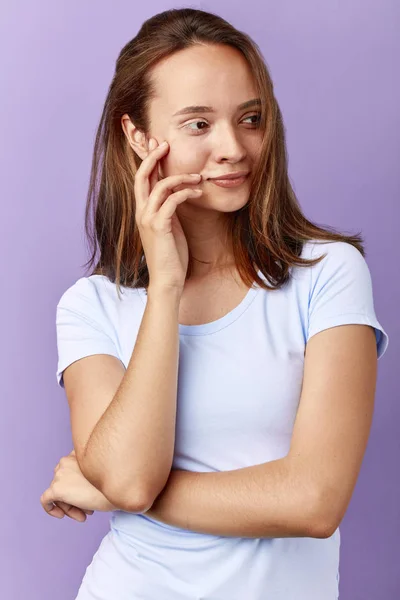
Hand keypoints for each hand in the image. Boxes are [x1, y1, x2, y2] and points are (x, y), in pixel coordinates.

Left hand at [40, 451, 114, 521]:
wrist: (118, 489)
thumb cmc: (114, 483)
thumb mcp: (100, 473)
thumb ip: (86, 474)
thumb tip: (78, 488)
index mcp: (76, 453)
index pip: (69, 470)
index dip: (77, 485)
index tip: (88, 496)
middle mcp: (66, 460)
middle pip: (62, 482)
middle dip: (73, 497)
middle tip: (88, 509)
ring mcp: (60, 474)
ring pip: (56, 493)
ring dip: (70, 506)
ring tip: (84, 514)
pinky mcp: (56, 489)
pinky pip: (45, 500)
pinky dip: (50, 509)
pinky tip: (61, 515)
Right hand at [134, 137, 202, 291]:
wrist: (167, 279)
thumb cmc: (171, 255)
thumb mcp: (170, 227)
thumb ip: (169, 210)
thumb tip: (178, 193)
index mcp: (142, 211)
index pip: (141, 179)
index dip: (148, 160)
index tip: (159, 145)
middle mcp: (141, 212)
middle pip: (142, 176)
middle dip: (153, 157)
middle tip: (166, 143)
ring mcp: (148, 219)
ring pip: (160, 186)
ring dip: (181, 177)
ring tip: (198, 176)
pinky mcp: (160, 226)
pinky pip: (172, 200)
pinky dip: (186, 192)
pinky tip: (198, 192)